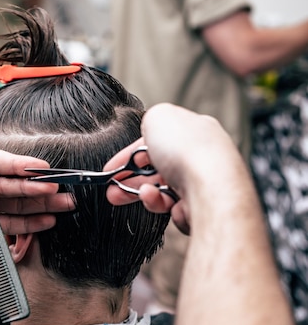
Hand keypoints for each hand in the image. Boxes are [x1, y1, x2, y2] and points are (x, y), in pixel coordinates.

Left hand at [0, 130, 73, 253]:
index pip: (0, 163)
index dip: (21, 166)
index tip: (41, 167)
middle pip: (14, 184)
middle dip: (38, 185)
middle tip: (60, 186)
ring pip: (17, 204)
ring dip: (41, 204)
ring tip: (65, 203)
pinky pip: (8, 225)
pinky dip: (28, 224)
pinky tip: (47, 220)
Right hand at [105, 103, 243, 234]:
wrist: (212, 188)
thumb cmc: (189, 151)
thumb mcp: (158, 117)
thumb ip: (149, 121)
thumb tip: (147, 131)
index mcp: (194, 130)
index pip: (157, 142)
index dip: (131, 153)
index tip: (113, 166)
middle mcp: (201, 155)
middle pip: (157, 168)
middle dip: (130, 178)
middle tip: (112, 187)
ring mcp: (202, 182)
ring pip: (162, 189)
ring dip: (142, 192)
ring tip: (126, 195)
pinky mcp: (201, 206)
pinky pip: (172, 207)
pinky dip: (158, 203)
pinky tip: (153, 199)